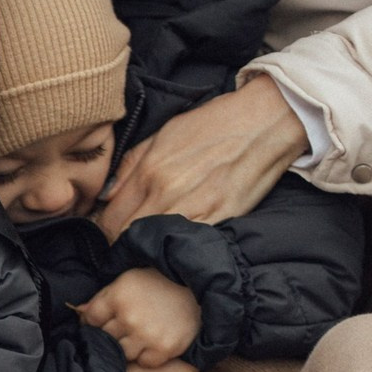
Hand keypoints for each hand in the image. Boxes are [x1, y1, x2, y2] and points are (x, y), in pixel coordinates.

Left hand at [76, 268, 200, 366]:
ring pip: (123, 354)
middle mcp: (130, 316)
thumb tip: (78, 312)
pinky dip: (149, 356)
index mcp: (118, 295)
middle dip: (113, 333)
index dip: (97, 320)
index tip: (108, 318)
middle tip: (130, 325)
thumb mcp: (128, 280)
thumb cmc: (160, 282)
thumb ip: (102, 297)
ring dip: (130, 347)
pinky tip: (156, 342)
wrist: (202, 284)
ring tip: (143, 333)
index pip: (91, 319)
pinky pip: (145, 363)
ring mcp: (147, 334)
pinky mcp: (165, 348)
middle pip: (105, 338)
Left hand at [97, 75, 308, 241]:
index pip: (107, 221)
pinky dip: (175, 251)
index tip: (111, 232)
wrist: (266, 120)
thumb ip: (130, 164)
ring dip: (146, 251)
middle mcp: (166, 194)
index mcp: (149, 171)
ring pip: (151, 249)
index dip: (104, 231)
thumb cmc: (216, 123)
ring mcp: (192, 211)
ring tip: (152, 243)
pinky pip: (183, 247)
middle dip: (120, 243)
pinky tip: (177, 244)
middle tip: (128, 242)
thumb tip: (105, 196)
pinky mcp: (217, 222)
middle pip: (125, 239)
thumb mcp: (165, 133)